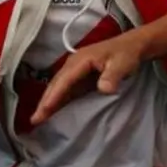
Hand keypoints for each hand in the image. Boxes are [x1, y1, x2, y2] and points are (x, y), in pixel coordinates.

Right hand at [30, 32, 145, 125]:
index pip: (64, 80)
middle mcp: (73, 65)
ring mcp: (76, 71)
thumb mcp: (122, 63)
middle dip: (45, 101)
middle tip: (35, 120)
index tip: (45, 109)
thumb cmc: (126, 54)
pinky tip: (53, 112)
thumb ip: (112, 75)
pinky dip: (57, 100)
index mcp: (81, 60)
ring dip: (48, 102)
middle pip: (56, 84)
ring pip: (58, 88)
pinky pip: (66, 90)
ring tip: (38, 119)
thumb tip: (103, 88)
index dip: (54, 95)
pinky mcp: (80, 77)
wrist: (132, 46)